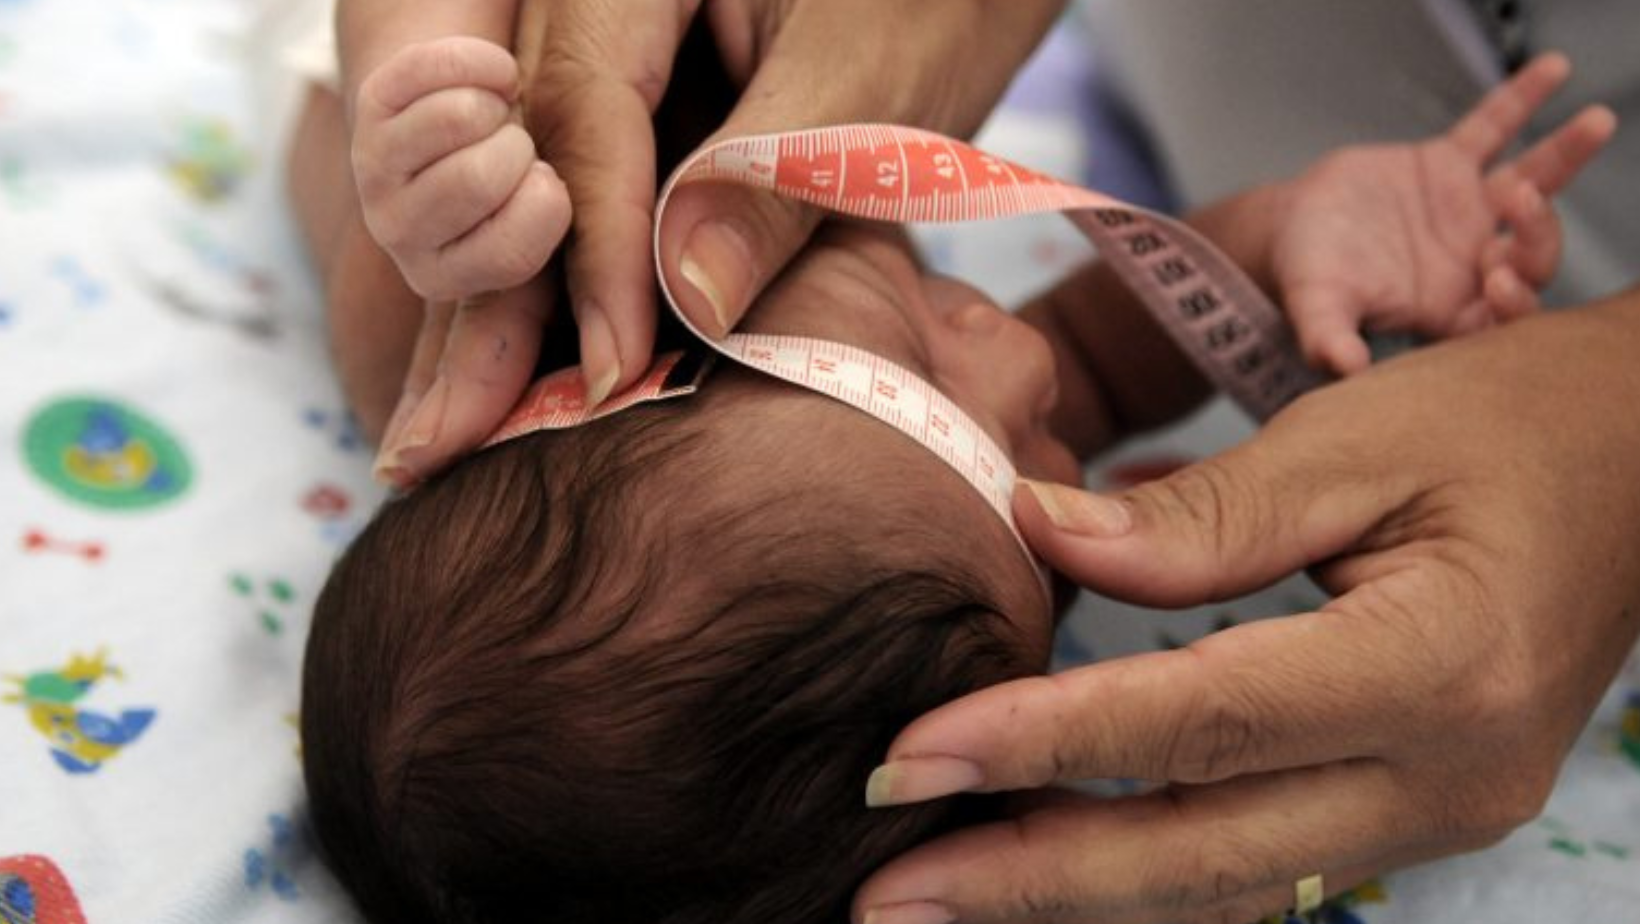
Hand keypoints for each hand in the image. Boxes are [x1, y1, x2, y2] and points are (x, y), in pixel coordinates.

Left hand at [351, 37, 571, 300]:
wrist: (471, 137)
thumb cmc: (521, 188)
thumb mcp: (552, 227)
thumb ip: (575, 243)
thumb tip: (578, 246)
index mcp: (446, 277)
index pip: (509, 252)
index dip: (546, 204)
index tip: (542, 185)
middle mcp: (397, 233)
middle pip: (478, 178)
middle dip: (519, 149)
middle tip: (517, 149)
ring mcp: (373, 169)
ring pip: (453, 118)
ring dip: (496, 106)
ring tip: (495, 121)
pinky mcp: (368, 106)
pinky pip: (433, 68)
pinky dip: (483, 62)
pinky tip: (493, 80)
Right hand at [372, 0, 1065, 485]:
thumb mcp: (870, 77)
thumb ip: (778, 178)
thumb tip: (689, 302)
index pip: (582, 112)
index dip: (591, 252)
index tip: (611, 370)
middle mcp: (592, 7)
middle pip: (521, 161)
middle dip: (489, 306)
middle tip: (437, 443)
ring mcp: (607, 59)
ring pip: (532, 194)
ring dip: (500, 318)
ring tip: (448, 438)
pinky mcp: (637, 110)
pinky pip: (581, 202)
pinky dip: (558, 296)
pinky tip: (523, 386)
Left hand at [853, 285, 1639, 923]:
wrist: (1638, 466)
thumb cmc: (1502, 426)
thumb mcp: (1354, 442)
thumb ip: (1198, 516)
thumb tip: (1034, 534)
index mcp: (1439, 665)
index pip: (1204, 725)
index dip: (1046, 744)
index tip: (910, 758)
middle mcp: (1446, 775)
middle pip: (1202, 852)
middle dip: (1029, 877)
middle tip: (881, 892)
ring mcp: (1434, 815)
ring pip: (1223, 883)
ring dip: (1071, 893)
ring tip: (935, 894)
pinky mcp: (1409, 812)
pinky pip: (1256, 864)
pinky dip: (1142, 872)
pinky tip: (1048, 866)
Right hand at [1270, 53, 1613, 373]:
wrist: (1286, 230)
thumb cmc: (1304, 280)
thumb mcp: (1314, 310)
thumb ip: (1330, 338)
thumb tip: (1345, 366)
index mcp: (1450, 309)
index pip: (1504, 314)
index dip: (1515, 300)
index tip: (1497, 280)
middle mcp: (1470, 264)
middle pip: (1532, 252)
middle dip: (1539, 231)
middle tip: (1522, 201)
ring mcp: (1467, 211)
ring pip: (1531, 185)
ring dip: (1565, 156)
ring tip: (1595, 124)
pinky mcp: (1449, 165)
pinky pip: (1492, 128)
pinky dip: (1521, 99)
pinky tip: (1553, 70)